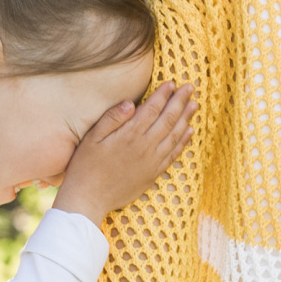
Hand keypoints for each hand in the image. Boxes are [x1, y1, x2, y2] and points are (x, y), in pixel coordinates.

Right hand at [51, 80, 197, 220]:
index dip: (163, 94)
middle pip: (168, 119)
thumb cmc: (85, 167)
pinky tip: (189, 132)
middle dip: (180, 101)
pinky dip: (183, 142)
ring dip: (186, 119)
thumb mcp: (91, 138)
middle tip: (190, 88)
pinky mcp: (153, 174)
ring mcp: (151, 162)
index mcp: (129, 135)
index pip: (152, 109)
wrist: (89, 199)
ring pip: (174, 136)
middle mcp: (144, 147)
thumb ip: (111, 119)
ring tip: (194, 105)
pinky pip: (173, 155)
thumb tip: (129, 103)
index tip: (171, 83)